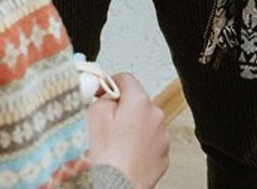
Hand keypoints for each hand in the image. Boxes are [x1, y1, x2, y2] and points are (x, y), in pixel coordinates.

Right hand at [84, 72, 169, 188]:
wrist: (115, 188)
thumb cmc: (105, 158)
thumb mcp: (94, 115)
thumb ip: (103, 98)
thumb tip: (108, 96)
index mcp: (139, 102)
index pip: (126, 79)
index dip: (109, 84)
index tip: (100, 93)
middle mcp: (156, 116)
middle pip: (136, 102)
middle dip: (121, 109)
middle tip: (104, 123)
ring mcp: (162, 138)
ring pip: (144, 123)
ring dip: (131, 128)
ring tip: (114, 145)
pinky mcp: (162, 157)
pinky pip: (149, 143)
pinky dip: (138, 146)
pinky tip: (124, 156)